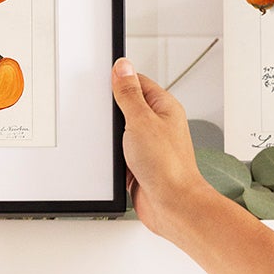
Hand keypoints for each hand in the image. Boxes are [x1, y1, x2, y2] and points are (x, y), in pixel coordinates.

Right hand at [110, 58, 214, 238]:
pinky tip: (110, 158)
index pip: (138, 82)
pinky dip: (112, 156)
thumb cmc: (168, 166)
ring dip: (111, 137)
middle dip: (111, 110)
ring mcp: (149, 146)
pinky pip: (120, 154)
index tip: (101, 78)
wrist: (173, 205)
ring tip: (109, 140)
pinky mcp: (139, 165)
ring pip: (121, 133)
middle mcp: (158, 125)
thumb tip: (122, 67)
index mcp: (164, 107)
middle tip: (101, 111)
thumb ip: (128, 94)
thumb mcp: (141, 120)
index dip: (119, 79)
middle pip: (127, 107)